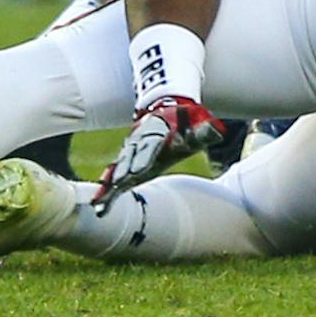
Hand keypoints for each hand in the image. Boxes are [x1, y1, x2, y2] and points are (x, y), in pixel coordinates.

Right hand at [93, 95, 224, 210]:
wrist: (167, 112)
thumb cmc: (185, 123)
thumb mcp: (197, 123)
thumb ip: (204, 131)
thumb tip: (217, 131)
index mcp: (156, 131)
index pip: (149, 145)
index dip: (142, 157)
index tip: (137, 171)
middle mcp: (139, 142)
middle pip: (129, 157)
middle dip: (122, 171)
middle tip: (116, 185)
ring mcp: (130, 152)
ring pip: (117, 168)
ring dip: (108, 184)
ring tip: (99, 202)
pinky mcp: (126, 163)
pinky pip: (113, 176)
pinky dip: (105, 189)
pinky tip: (98, 204)